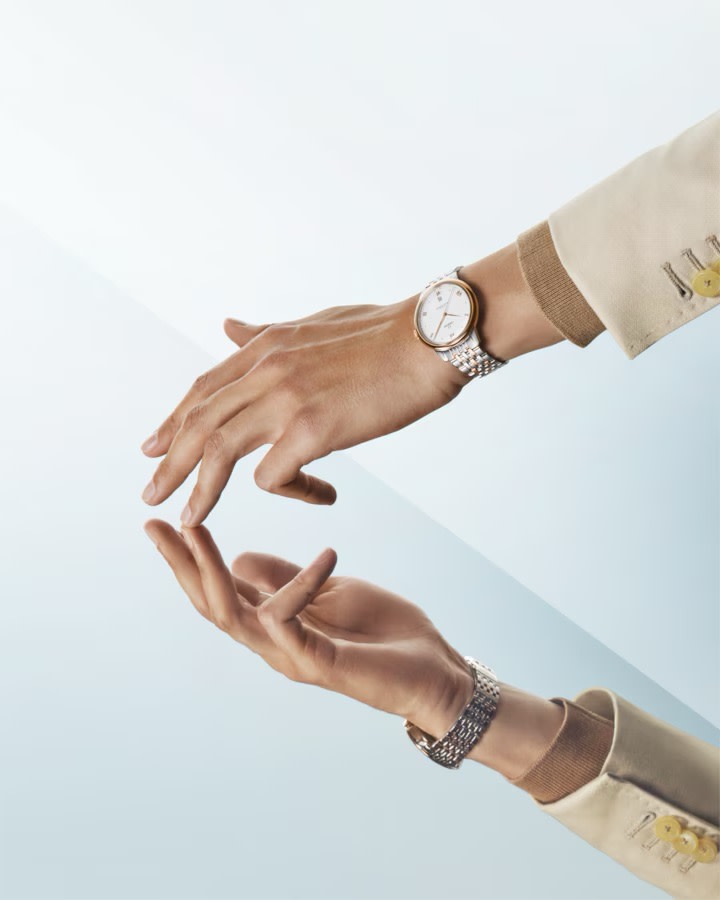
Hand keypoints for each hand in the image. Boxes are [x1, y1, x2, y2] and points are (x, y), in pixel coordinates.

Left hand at [140, 297, 465, 522]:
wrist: (432, 339)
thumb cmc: (387, 333)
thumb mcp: (315, 324)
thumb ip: (268, 333)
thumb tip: (227, 327)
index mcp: (268, 345)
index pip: (204, 387)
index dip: (176, 420)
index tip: (155, 445)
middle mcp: (267, 368)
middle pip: (199, 421)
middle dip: (170, 460)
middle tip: (150, 492)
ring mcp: (286, 397)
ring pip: (219, 451)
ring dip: (199, 489)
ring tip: (189, 519)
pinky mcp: (312, 428)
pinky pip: (274, 476)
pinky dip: (289, 492)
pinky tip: (321, 495)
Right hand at [143, 520, 474, 737]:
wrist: (433, 673)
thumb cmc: (383, 632)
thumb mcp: (329, 590)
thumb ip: (283, 579)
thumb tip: (239, 559)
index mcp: (274, 623)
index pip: (219, 590)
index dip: (188, 559)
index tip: (163, 521)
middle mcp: (273, 643)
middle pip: (211, 605)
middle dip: (180, 565)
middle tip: (155, 524)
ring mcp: (293, 657)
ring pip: (235, 617)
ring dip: (210, 572)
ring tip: (196, 529)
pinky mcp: (321, 664)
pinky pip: (292, 622)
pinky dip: (300, 585)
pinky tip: (325, 553)